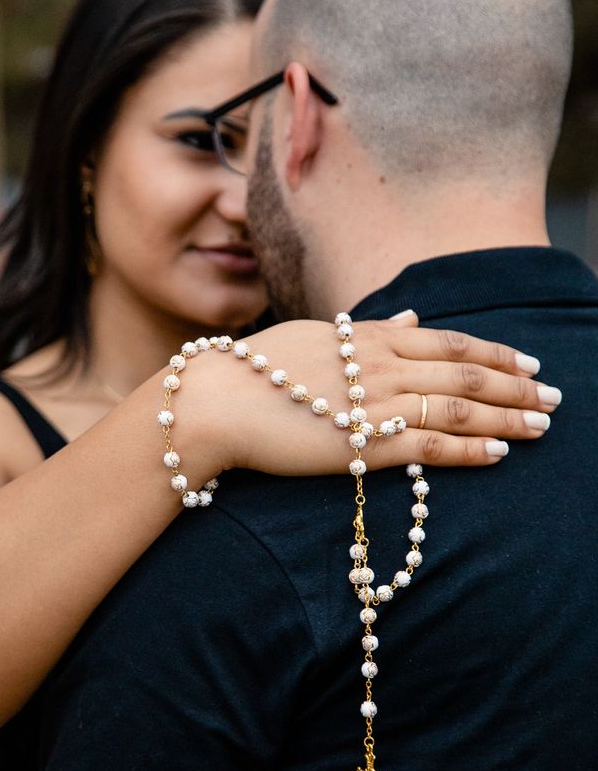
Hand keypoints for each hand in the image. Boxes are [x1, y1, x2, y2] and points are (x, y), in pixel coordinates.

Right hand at [176, 315, 558, 476]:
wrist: (215, 400)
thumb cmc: (256, 368)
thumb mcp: (314, 337)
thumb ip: (365, 329)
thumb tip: (407, 318)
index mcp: (368, 338)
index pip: (449, 341)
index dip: (494, 351)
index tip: (527, 361)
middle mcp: (381, 365)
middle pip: (465, 371)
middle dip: (515, 384)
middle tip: (554, 395)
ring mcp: (374, 403)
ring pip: (457, 406)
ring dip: (506, 415)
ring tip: (543, 424)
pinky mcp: (363, 444)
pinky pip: (429, 445)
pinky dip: (469, 449)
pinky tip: (500, 453)